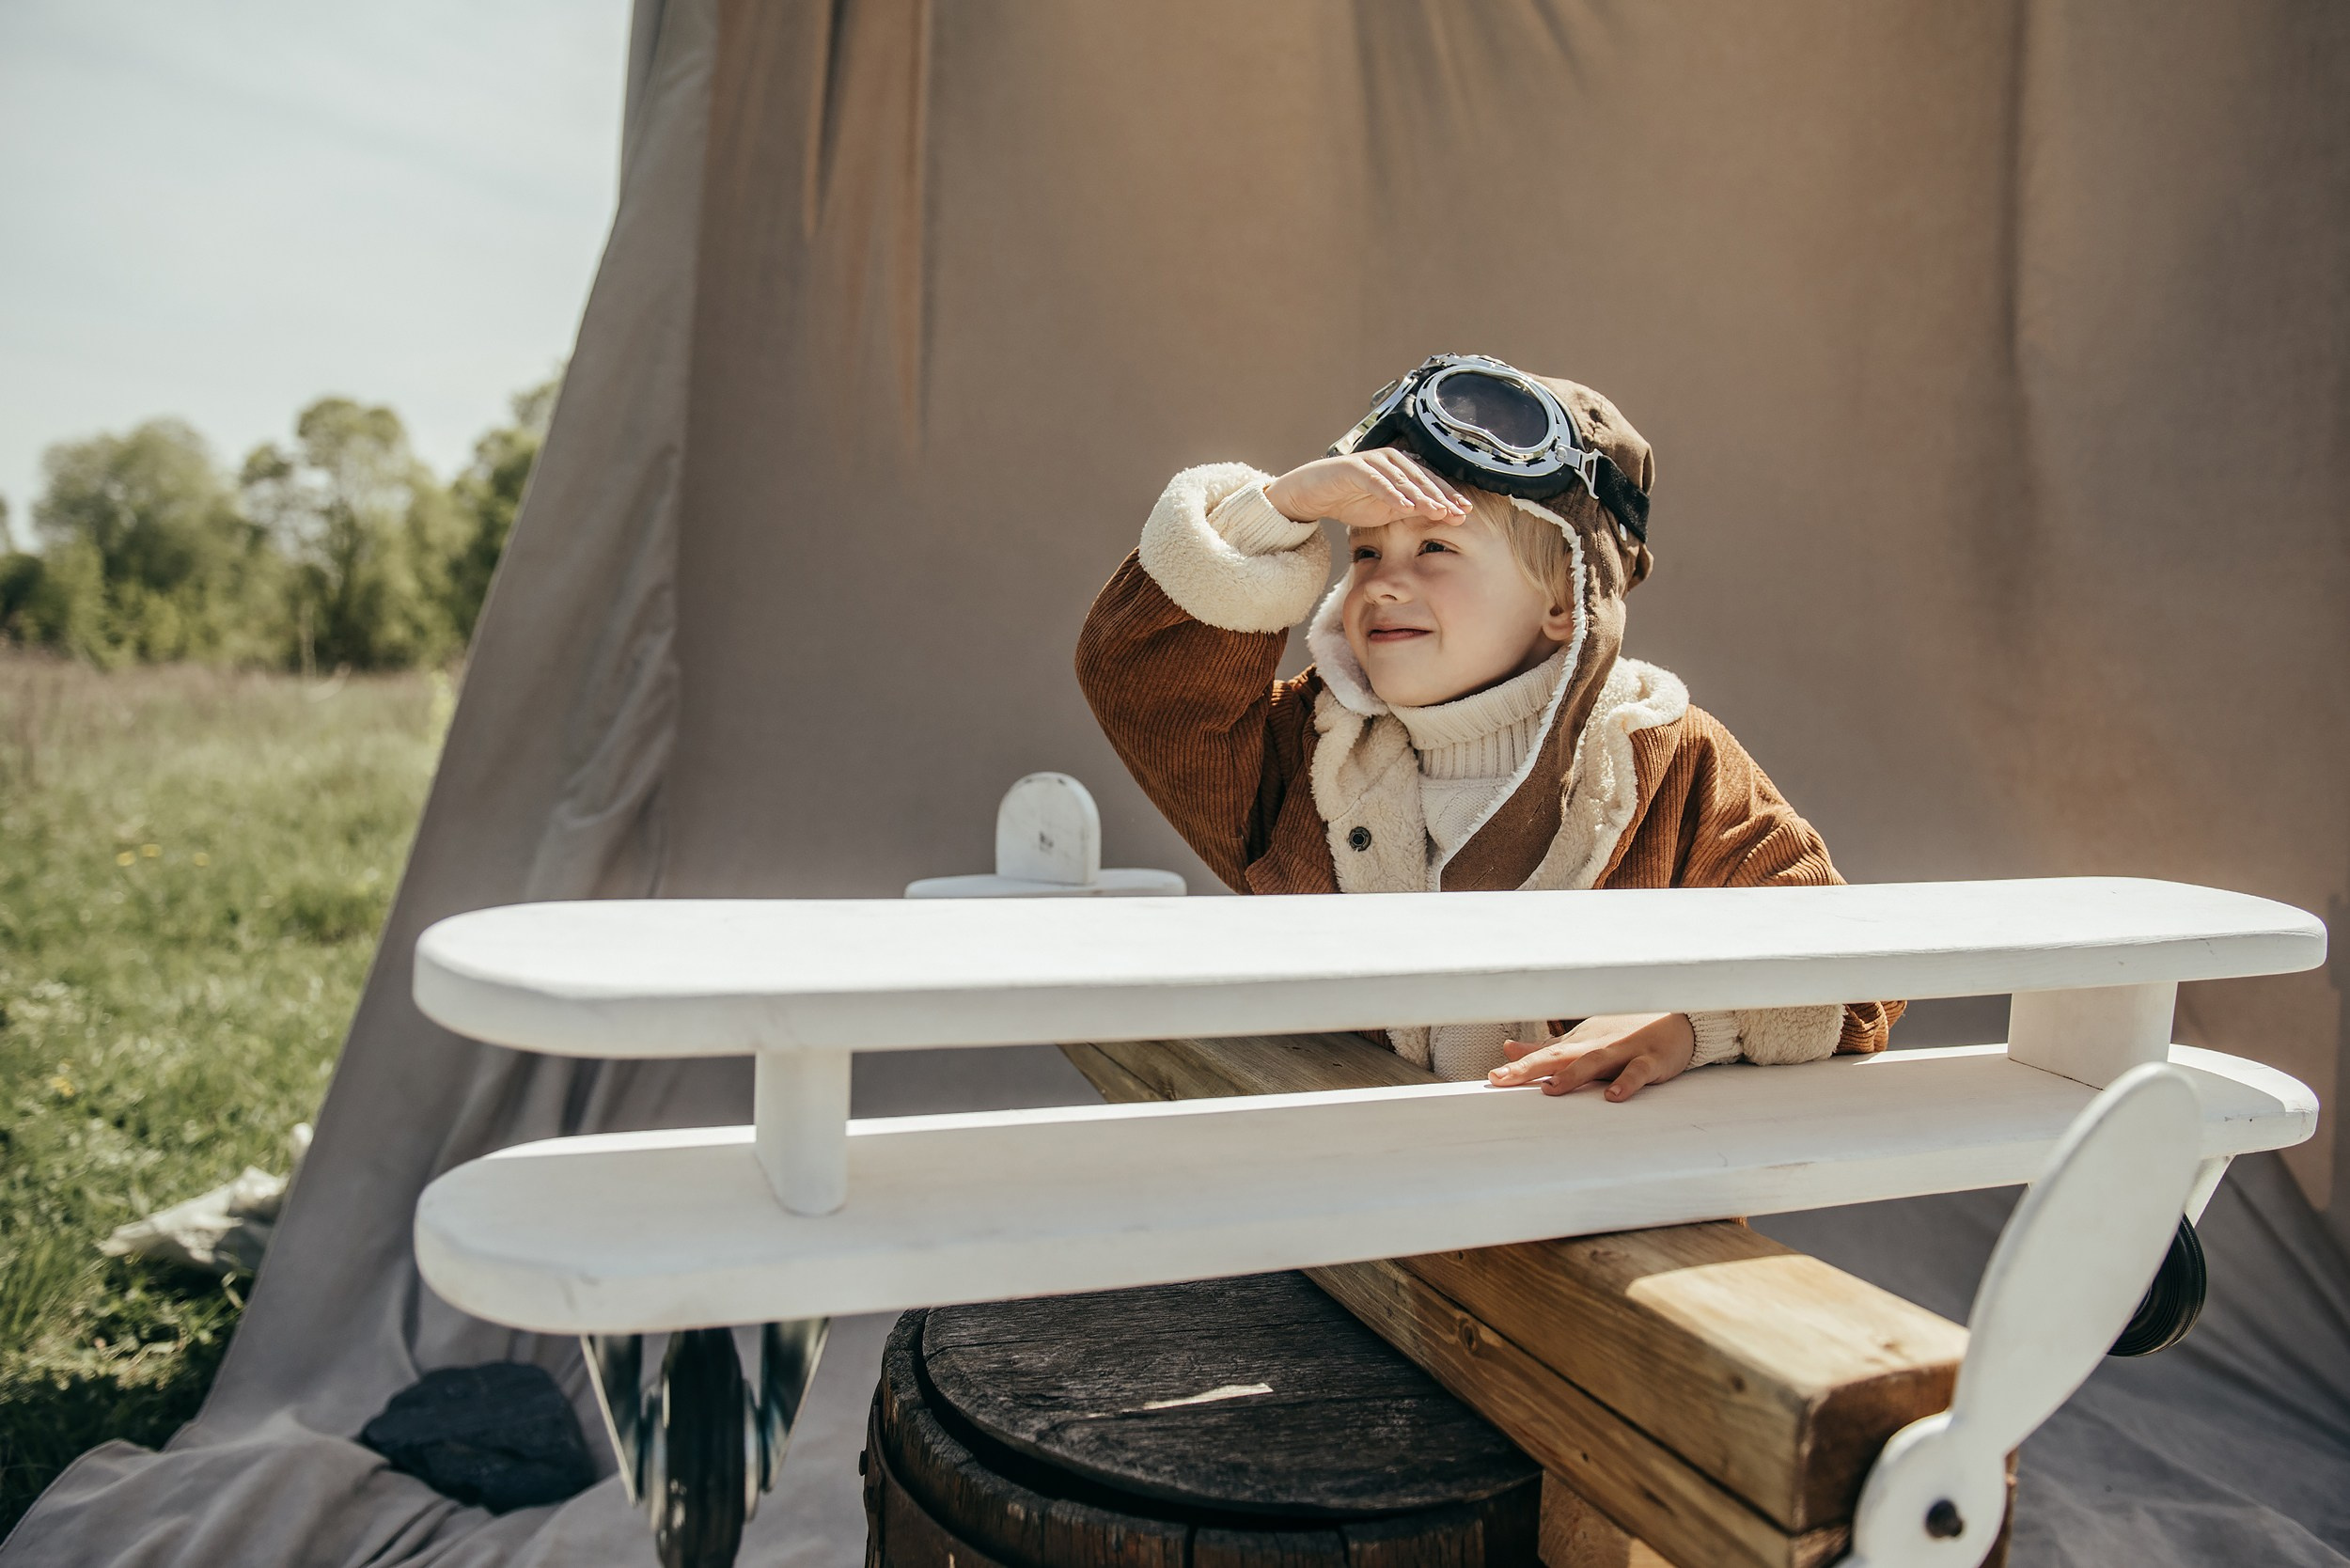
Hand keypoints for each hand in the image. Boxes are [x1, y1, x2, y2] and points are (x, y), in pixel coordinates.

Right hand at [1265, 451, 1470, 528]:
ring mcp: (1373, 462)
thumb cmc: (1350, 499)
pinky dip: (1392, 494)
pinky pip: (1377, 482)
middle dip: (1441, 497)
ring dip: (1421, 496)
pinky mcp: (1354, 468)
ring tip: (1437, 511)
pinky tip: (1405, 507)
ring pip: (1403, 479)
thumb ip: (1410, 509)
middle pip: (1421, 479)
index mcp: (1402, 468)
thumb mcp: (1385, 509)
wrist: (1313, 495)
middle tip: (1457, 513)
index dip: (1449, 496)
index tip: (1466, 512)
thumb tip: (1441, 514)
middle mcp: (1391, 460)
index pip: (1430, 483)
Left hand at [1487, 1013, 1696, 1102]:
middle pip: (1558, 1056)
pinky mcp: (1651, 1060)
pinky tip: (1614, 1096)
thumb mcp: (1583, 1039)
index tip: (1493, 1079)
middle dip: (1530, 1067)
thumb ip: (1547, 1048)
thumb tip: (1509, 1048)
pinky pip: (1638, 1072)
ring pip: (1595, 1062)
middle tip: (1503, 1079)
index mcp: (1579, 1043)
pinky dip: (1627, 1082)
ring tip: (1551, 1089)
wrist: (1678, 1019)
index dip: (1518, 1067)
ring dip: (1573, 1075)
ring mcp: (1623, 1051)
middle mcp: (1596, 1046)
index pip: (1543, 1056)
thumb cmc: (1625, 1032)